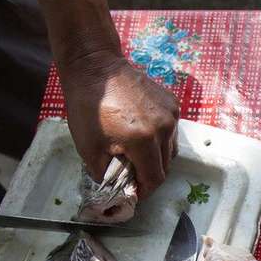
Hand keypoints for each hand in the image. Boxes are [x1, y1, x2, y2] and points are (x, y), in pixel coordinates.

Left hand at [61, 52, 178, 198]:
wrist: (96, 67)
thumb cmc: (88, 108)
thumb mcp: (88, 148)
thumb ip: (106, 175)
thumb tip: (118, 189)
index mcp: (143, 140)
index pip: (155, 178)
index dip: (145, 190)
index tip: (135, 192)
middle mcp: (164, 128)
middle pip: (166, 166)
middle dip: (150, 175)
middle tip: (134, 174)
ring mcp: (171, 115)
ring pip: (171, 150)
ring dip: (157, 158)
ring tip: (139, 154)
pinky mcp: (172, 104)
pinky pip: (171, 132)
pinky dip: (160, 139)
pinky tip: (143, 133)